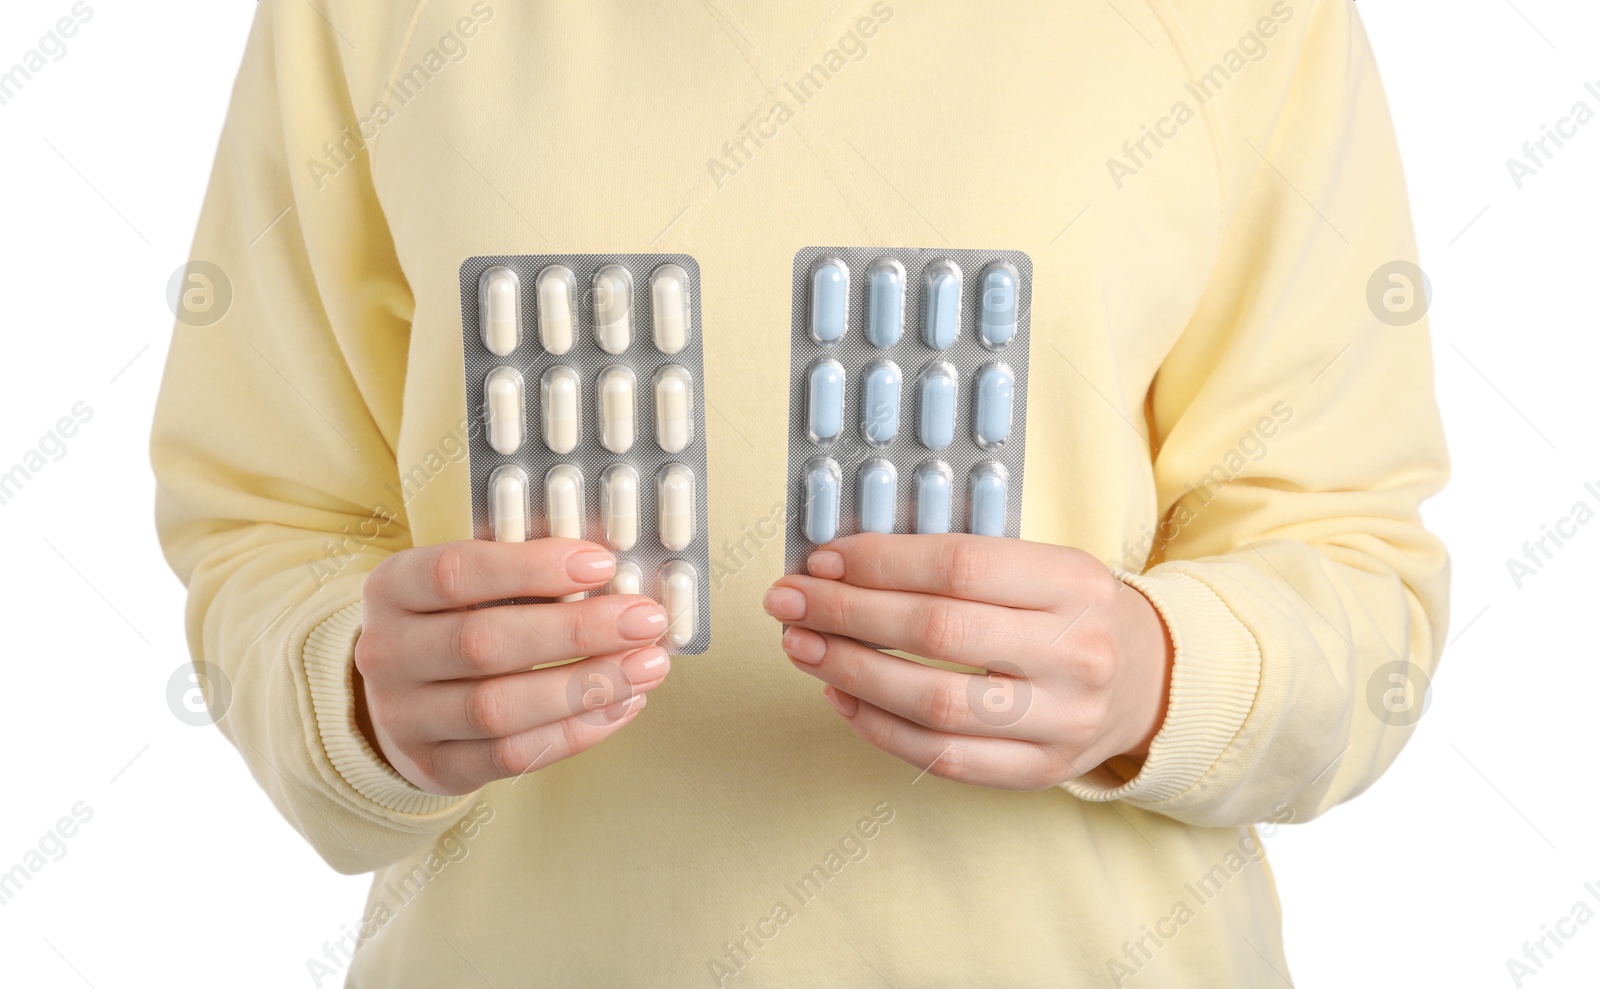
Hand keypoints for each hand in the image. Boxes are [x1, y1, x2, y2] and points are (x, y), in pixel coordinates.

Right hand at [354, 538, 671, 794]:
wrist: (403, 696)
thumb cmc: (456, 620)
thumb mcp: (471, 584)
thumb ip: (527, 572)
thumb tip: (616, 569)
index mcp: (392, 588)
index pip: (456, 572)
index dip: (532, 567)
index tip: (602, 563)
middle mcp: (386, 654)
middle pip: (483, 644)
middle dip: (577, 631)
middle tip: (645, 620)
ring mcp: (403, 718)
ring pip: (498, 708)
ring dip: (585, 687)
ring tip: (648, 666)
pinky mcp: (434, 768)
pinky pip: (510, 757)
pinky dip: (575, 733)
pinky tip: (622, 705)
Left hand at [763, 534, 1173, 790]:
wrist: (1149, 681)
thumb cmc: (1070, 612)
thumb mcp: (1041, 565)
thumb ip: (958, 562)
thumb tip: (841, 565)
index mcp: (1074, 583)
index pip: (960, 566)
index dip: (880, 562)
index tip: (822, 560)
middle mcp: (1075, 653)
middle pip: (939, 632)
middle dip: (847, 614)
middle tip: (788, 601)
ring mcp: (1062, 721)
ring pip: (934, 704)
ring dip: (850, 673)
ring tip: (803, 647)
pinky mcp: (1041, 771)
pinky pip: (942, 757)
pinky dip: (879, 728)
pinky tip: (841, 697)